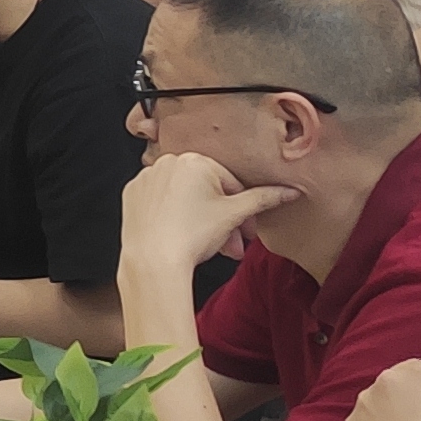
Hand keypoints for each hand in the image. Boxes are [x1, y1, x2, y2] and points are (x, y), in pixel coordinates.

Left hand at [120, 148, 294, 274]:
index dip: (244, 211)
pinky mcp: (132, 194)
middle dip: (225, 221)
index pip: (231, 184)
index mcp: (194, 160)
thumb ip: (263, 199)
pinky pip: (161, 202)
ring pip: (185, 198)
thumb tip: (289, 191)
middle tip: (234, 244)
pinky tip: (182, 236)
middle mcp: (166, 162)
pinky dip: (174, 216)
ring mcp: (146, 177)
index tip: (248, 231)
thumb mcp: (234, 215)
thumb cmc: (191, 236)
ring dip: (203, 220)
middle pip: (208, 192)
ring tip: (212, 246)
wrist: (152, 261)